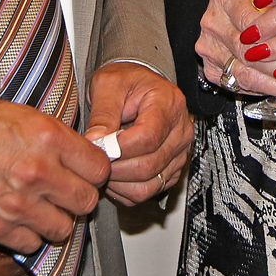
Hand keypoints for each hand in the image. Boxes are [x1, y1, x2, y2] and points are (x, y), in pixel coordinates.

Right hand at [0, 97, 110, 255]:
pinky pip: (32, 243)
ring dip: (56, 218)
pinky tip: (21, 216)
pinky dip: (29, 234)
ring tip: (43, 204)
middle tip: (66, 189)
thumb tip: (83, 153)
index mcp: (47, 138)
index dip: (94, 170)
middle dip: (79, 195)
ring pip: (64, 228)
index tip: (86, 171)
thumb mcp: (24, 114)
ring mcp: (17, 203)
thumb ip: (57, 136)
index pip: (99, 168)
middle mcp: (37, 172)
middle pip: (86, 201)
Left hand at [84, 61, 192, 205]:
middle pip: (149, 164)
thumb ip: (103, 112)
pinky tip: (114, 173)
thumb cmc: (126, 83)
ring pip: (149, 184)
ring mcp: (179, 153)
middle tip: (94, 158)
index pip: (147, 137)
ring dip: (119, 182)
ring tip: (103, 165)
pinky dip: (126, 190)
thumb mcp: (108, 84)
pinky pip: (149, 192)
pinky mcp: (172, 170)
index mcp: (169, 103)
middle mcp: (180, 130)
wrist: (137, 88)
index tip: (97, 146)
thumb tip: (96, 141)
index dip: (119, 148)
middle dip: (115, 167)